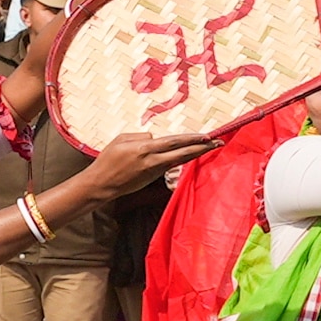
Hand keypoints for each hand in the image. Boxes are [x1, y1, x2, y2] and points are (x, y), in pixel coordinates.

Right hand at [72, 132, 208, 202]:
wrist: (101, 184)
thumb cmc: (107, 160)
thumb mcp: (120, 140)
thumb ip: (140, 136)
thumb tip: (155, 138)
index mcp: (144, 148)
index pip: (174, 142)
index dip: (192, 139)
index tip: (207, 136)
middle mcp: (153, 160)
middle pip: (183, 152)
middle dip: (202, 147)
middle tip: (218, 142)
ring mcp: (154, 170)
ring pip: (180, 159)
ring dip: (196, 153)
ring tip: (211, 148)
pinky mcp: (153, 177)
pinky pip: (171, 165)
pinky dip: (182, 159)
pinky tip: (190, 155)